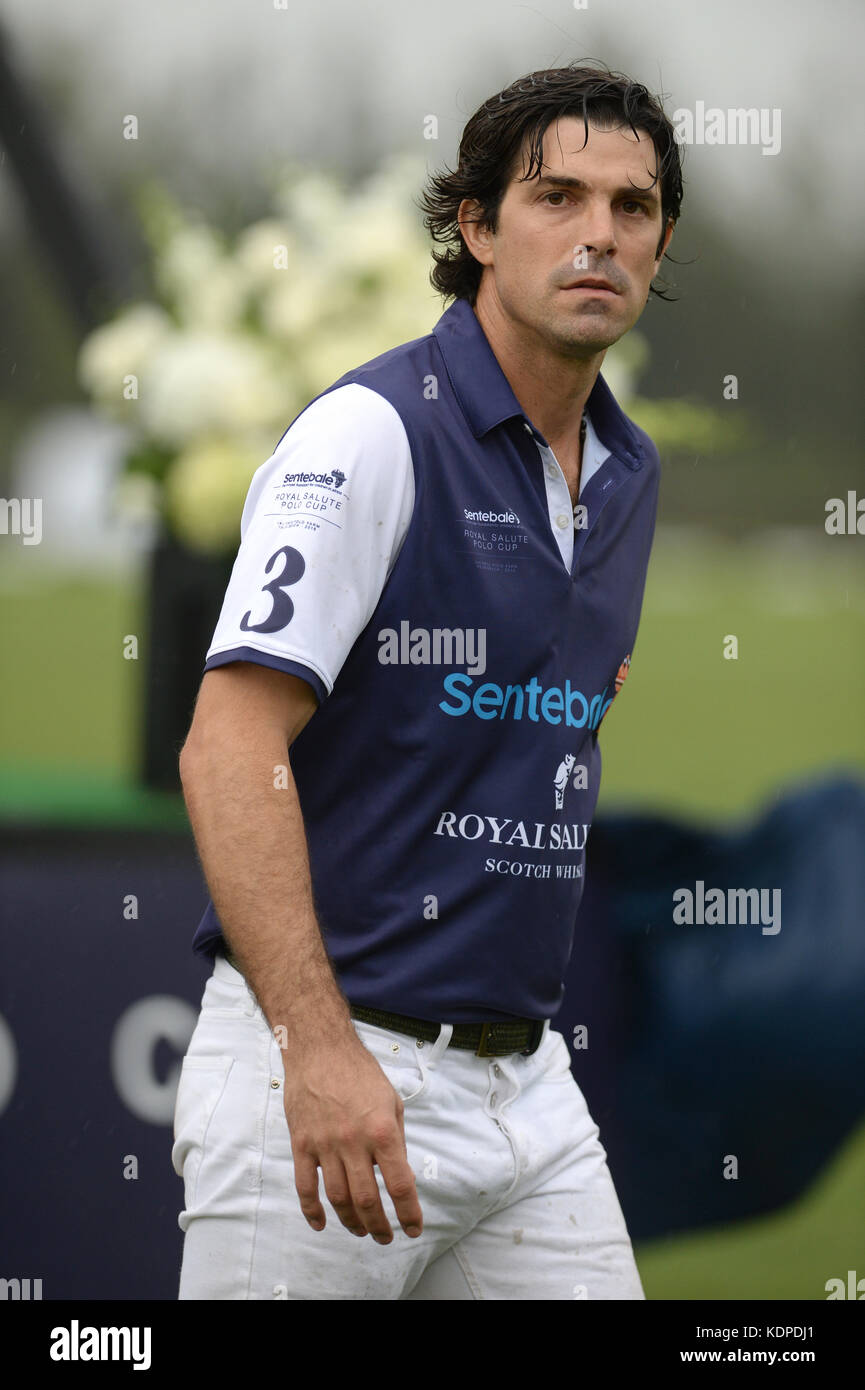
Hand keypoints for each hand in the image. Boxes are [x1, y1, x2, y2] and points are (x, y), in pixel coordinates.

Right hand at [281, 1033, 422, 1243]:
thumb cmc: (360, 1072)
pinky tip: (321, 1223)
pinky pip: (305, 1186)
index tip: (413, 1228)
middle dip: (380, 1226)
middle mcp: (354, 1142)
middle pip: (367, 1200)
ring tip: (361, 1231)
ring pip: (338, 1199)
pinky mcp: (302, 1144)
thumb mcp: (392, 1101)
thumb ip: (397, 1140)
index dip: (409, 1213)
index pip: (400, 1184)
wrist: (321, 1049)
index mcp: (382, 1131)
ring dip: (352, 1222)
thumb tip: (401, 1175)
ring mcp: (325, 1145)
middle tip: (385, 1236)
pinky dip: (312, 1211)